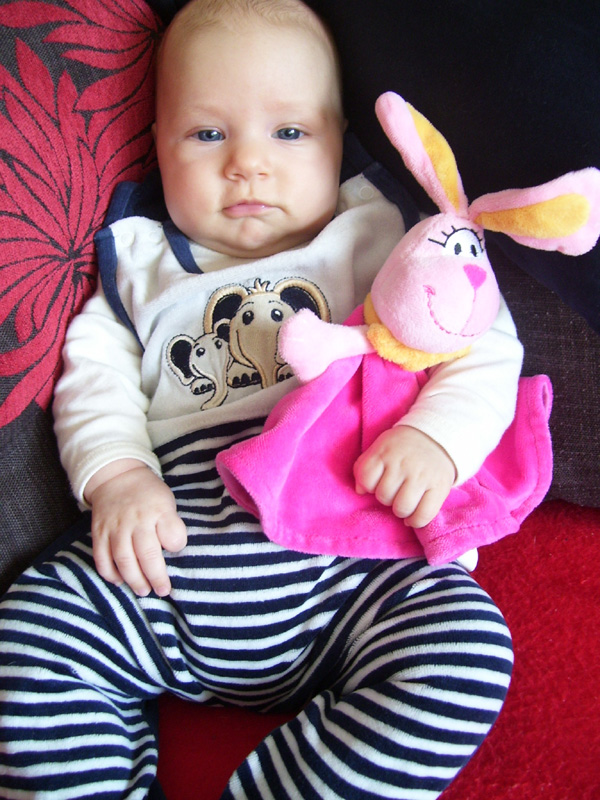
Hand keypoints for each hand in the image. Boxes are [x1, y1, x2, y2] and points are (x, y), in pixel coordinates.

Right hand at [87, 461, 186, 596]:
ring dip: (134, 579)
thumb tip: (173, 548)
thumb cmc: (148, 494)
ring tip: (143, 591)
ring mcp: (115, 528)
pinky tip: (119, 581)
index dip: (176, 546)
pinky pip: (101, 558)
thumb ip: (171, 524)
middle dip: (156, 576)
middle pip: (146, 554)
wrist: (116, 477)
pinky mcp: (99, 533)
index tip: (177, 553)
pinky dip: (109, 573)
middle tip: (162, 591)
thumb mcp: (167, 501)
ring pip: (123, 560)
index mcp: (157, 510)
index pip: (171, 533)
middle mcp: (135, 520)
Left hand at [353, 425, 455, 527]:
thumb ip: (365, 466)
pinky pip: (423, 515)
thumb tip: (360, 491)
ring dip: (400, 510)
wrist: (436, 438)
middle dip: (386, 497)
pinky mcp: (439, 488)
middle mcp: (403, 464)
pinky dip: (415, 521)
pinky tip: (412, 517)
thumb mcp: (380, 447)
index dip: (368, 485)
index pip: (366, 478)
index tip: (377, 482)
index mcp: (385, 452)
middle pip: (384, 495)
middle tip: (394, 490)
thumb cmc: (402, 447)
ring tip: (403, 503)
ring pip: (401, 508)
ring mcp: (422, 477)